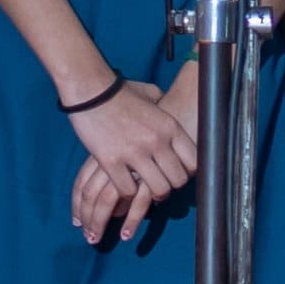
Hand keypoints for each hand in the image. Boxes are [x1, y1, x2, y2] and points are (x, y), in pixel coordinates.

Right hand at [66, 64, 202, 242]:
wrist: (90, 90)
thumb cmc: (120, 92)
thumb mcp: (151, 94)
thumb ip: (165, 106)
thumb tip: (172, 111)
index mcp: (169, 126)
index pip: (194, 161)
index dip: (187, 172)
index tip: (177, 172)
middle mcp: (156, 140)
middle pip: (178, 180)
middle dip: (170, 186)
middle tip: (160, 184)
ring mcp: (134, 152)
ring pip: (158, 189)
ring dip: (152, 194)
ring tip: (144, 189)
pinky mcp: (111, 161)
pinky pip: (128, 190)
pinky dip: (128, 193)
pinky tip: (124, 185)